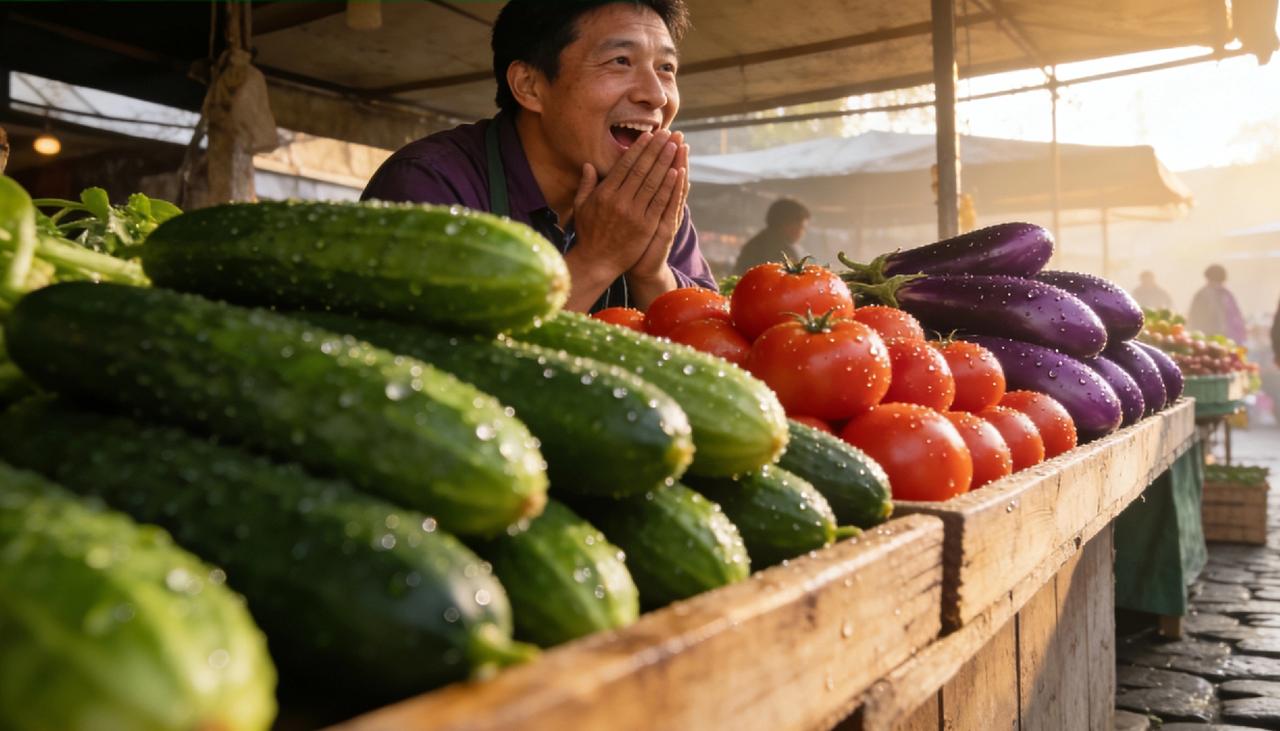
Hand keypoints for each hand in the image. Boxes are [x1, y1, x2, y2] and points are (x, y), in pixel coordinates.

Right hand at [562, 130, 681, 309]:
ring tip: (675, 146)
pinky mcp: (646, 226)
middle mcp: (619, 200)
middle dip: (656, 149)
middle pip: (642, 169)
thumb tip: (588, 165)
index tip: (650, 135)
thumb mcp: (581, 207)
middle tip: (668, 134)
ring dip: (666, 162)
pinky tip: (677, 171)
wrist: (597, 262)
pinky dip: (669, 186)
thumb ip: (586, 185)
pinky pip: (660, 202)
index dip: (640, 149)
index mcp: (604, 193)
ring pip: (653, 182)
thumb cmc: (588, 234)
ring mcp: (634, 213)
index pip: (625, 165)